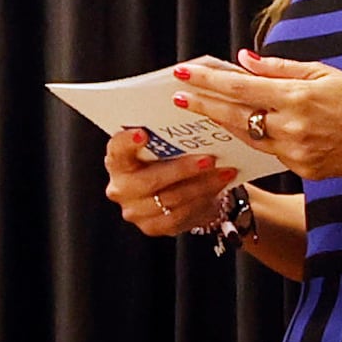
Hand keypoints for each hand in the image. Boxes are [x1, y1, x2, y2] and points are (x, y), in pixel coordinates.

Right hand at [104, 120, 239, 241]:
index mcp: (118, 161)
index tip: (143, 134)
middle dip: (182, 169)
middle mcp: (120, 188)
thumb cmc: (168, 161)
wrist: (178, 192)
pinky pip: (180, 215)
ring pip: (171, 199)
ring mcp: (135, 211)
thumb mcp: (164, 147)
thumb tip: (190, 114)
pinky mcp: (152, 227)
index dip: (127, 143)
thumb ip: (166, 138)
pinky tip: (219, 186)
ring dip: (201, 185)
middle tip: (209, 159)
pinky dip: (203, 199)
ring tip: (224, 172)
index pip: (116, 150)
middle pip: (149, 180)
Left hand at [171, 52, 341, 179]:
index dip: (208, 80)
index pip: (240, 87)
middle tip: (177, 96)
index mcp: (297, 98)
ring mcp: (296, 152)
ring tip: (202, 110)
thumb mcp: (324, 73)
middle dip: (203, 104)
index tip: (183, 73)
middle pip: (235, 115)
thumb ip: (281, 68)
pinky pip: (270, 151)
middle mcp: (292, 127)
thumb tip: (244, 61)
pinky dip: (256, 137)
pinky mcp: (302, 169)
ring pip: (248, 136)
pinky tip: (244, 128)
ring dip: (224, 122)